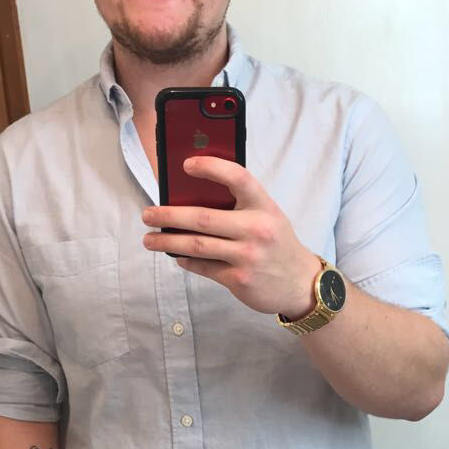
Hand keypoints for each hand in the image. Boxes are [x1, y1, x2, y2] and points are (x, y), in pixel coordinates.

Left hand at [142, 156, 320, 318]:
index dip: (211, 167)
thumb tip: (191, 197)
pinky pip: (204, 267)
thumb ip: (240, 205)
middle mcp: (257, 229)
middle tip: (147, 214)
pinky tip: (176, 256)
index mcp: (264, 206)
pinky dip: (186, 261)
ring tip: (150, 239)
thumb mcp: (268, 216)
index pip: (238, 177)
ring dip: (168, 242)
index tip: (185, 165)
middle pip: (203, 218)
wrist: (301, 283)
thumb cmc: (276, 243)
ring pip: (197, 246)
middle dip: (168, 215)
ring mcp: (248, 256)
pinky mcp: (240, 279)